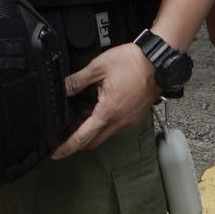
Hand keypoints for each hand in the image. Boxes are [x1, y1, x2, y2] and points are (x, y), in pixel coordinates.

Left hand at [49, 42, 160, 160]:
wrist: (158, 61)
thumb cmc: (132, 62)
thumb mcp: (98, 67)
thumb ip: (78, 80)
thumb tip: (63, 88)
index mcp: (108, 112)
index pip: (83, 137)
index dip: (68, 147)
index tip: (57, 154)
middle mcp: (120, 121)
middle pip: (94, 141)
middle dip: (77, 144)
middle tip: (63, 139)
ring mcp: (129, 121)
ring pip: (105, 135)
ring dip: (91, 134)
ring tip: (78, 123)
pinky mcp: (135, 117)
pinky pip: (116, 127)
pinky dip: (104, 126)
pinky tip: (97, 114)